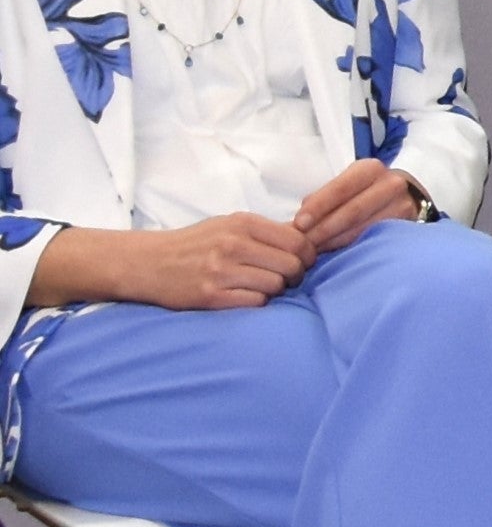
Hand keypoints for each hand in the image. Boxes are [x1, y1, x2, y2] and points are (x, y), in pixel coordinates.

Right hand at [79, 214, 311, 310]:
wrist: (148, 262)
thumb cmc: (195, 244)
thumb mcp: (230, 225)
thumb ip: (266, 231)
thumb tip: (308, 237)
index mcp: (242, 223)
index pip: (297, 240)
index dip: (307, 254)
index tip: (303, 261)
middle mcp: (233, 245)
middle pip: (291, 264)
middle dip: (295, 274)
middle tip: (287, 279)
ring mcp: (221, 271)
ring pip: (275, 285)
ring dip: (275, 289)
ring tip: (261, 286)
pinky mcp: (211, 296)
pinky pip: (255, 303)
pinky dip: (257, 302)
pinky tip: (246, 296)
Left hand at [292, 158, 428, 254]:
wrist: (402, 197)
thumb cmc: (362, 191)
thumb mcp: (344, 185)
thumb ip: (322, 199)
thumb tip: (297, 222)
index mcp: (369, 169)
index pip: (341, 188)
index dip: (318, 207)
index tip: (298, 223)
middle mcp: (390, 184)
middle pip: (353, 211)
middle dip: (324, 229)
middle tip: (303, 244)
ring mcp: (402, 205)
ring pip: (363, 228)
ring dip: (335, 242)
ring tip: (314, 251)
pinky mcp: (406, 225)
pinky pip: (374, 239)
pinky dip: (351, 247)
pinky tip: (336, 253)